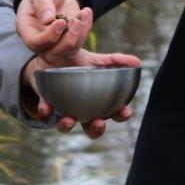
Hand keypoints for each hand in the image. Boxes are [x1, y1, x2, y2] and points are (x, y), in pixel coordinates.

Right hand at [17, 0, 84, 61]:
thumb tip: (47, 20)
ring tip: (84, 13)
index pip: (34, 42)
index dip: (49, 36)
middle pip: (51, 55)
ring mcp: (55, 44)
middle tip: (76, 22)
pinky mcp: (69, 41)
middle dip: (67, 42)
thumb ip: (42, 3)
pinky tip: (86, 13)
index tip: (61, 21)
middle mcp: (39, 40)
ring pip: (68, 52)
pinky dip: (86, 30)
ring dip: (80, 35)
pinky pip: (79, 44)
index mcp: (26, 28)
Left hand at [21, 7, 140, 138]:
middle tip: (98, 122)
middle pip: (91, 128)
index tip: (125, 111)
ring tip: (69, 119)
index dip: (120, 116)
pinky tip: (47, 106)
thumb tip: (137, 62)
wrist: (50, 55)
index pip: (113, 113)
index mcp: (97, 102)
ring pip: (66, 125)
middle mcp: (81, 110)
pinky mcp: (47, 103)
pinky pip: (46, 111)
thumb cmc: (77, 62)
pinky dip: (46, 110)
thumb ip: (115, 61)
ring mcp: (63, 109)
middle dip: (96, 129)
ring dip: (67, 125)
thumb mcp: (96, 60)